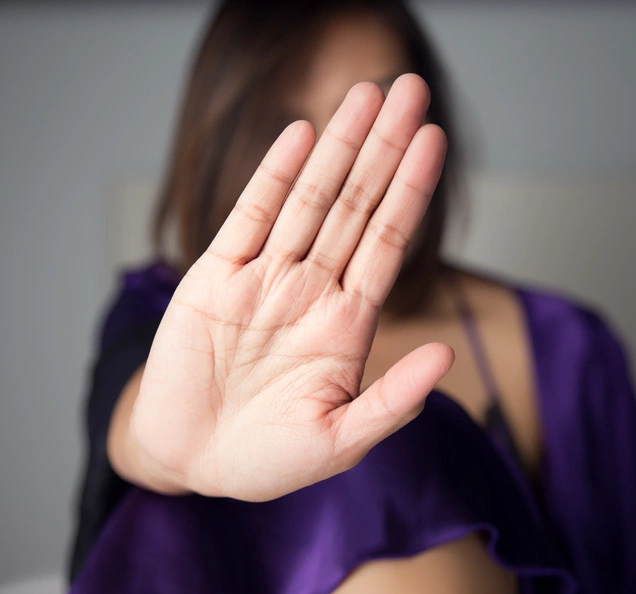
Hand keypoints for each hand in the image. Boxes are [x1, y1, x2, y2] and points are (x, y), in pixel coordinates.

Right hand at [130, 74, 452, 500]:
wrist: (191, 463)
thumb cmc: (268, 458)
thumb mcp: (340, 442)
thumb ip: (393, 402)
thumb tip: (445, 356)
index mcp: (347, 323)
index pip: (388, 241)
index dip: (412, 190)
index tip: (435, 138)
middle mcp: (312, 289)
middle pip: (356, 204)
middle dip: (384, 147)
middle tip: (410, 88)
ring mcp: (265, 280)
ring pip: (309, 199)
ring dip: (338, 147)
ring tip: (366, 95)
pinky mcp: (215, 279)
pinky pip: (250, 218)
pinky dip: (274, 177)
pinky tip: (301, 136)